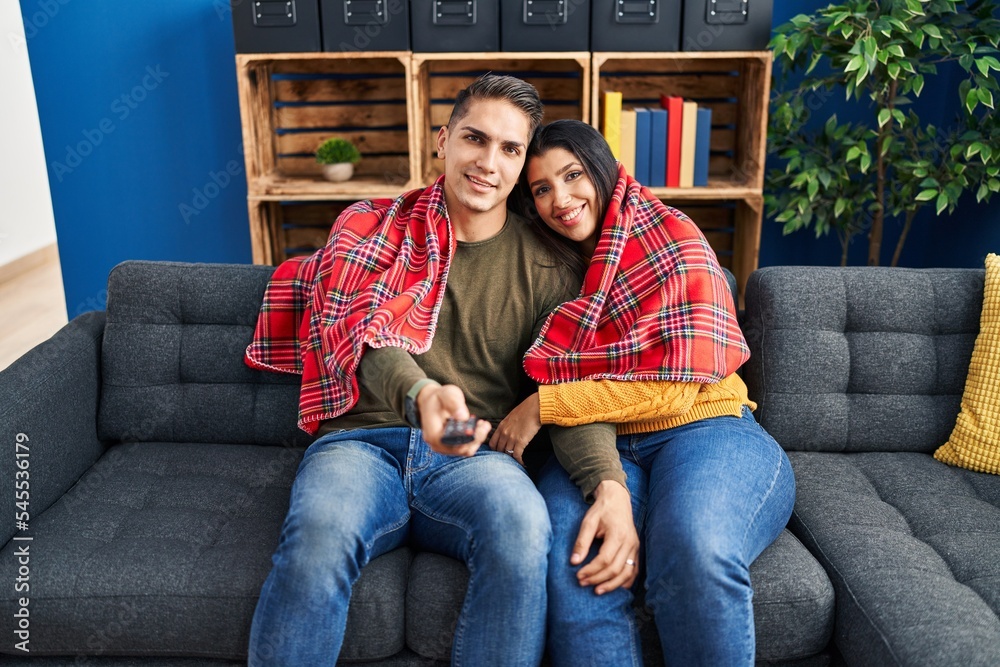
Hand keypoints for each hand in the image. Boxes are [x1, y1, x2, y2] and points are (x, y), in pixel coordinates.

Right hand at [418, 383, 490, 456]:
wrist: (431, 401)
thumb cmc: (438, 397)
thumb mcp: (446, 394)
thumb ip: (454, 403)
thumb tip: (463, 417)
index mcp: (433, 434)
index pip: (452, 444)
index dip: (466, 438)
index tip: (476, 426)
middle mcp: (437, 444)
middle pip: (461, 449)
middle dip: (476, 437)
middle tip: (484, 424)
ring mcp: (444, 447)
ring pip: (466, 450)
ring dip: (477, 438)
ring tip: (483, 424)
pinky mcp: (451, 446)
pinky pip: (466, 447)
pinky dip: (474, 439)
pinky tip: (479, 427)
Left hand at [489, 393, 540, 464]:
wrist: (535, 408)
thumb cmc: (526, 410)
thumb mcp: (511, 417)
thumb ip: (506, 426)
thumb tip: (507, 433)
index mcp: (501, 427)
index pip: (492, 443)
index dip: (495, 450)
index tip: (500, 453)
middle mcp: (504, 433)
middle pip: (499, 450)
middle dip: (503, 456)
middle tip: (508, 461)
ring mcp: (511, 438)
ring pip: (507, 454)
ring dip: (511, 460)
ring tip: (515, 464)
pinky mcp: (520, 442)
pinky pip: (516, 455)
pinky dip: (519, 461)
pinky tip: (523, 464)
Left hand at [573, 480, 639, 594]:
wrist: (617, 500)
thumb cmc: (601, 510)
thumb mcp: (588, 522)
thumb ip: (581, 542)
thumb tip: (574, 562)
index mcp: (618, 534)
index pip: (605, 559)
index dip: (591, 570)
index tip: (578, 575)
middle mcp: (630, 542)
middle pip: (616, 569)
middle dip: (598, 579)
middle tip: (582, 583)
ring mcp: (635, 547)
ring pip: (627, 573)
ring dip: (612, 585)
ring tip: (597, 591)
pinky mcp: (636, 550)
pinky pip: (634, 571)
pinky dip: (625, 582)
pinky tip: (613, 587)